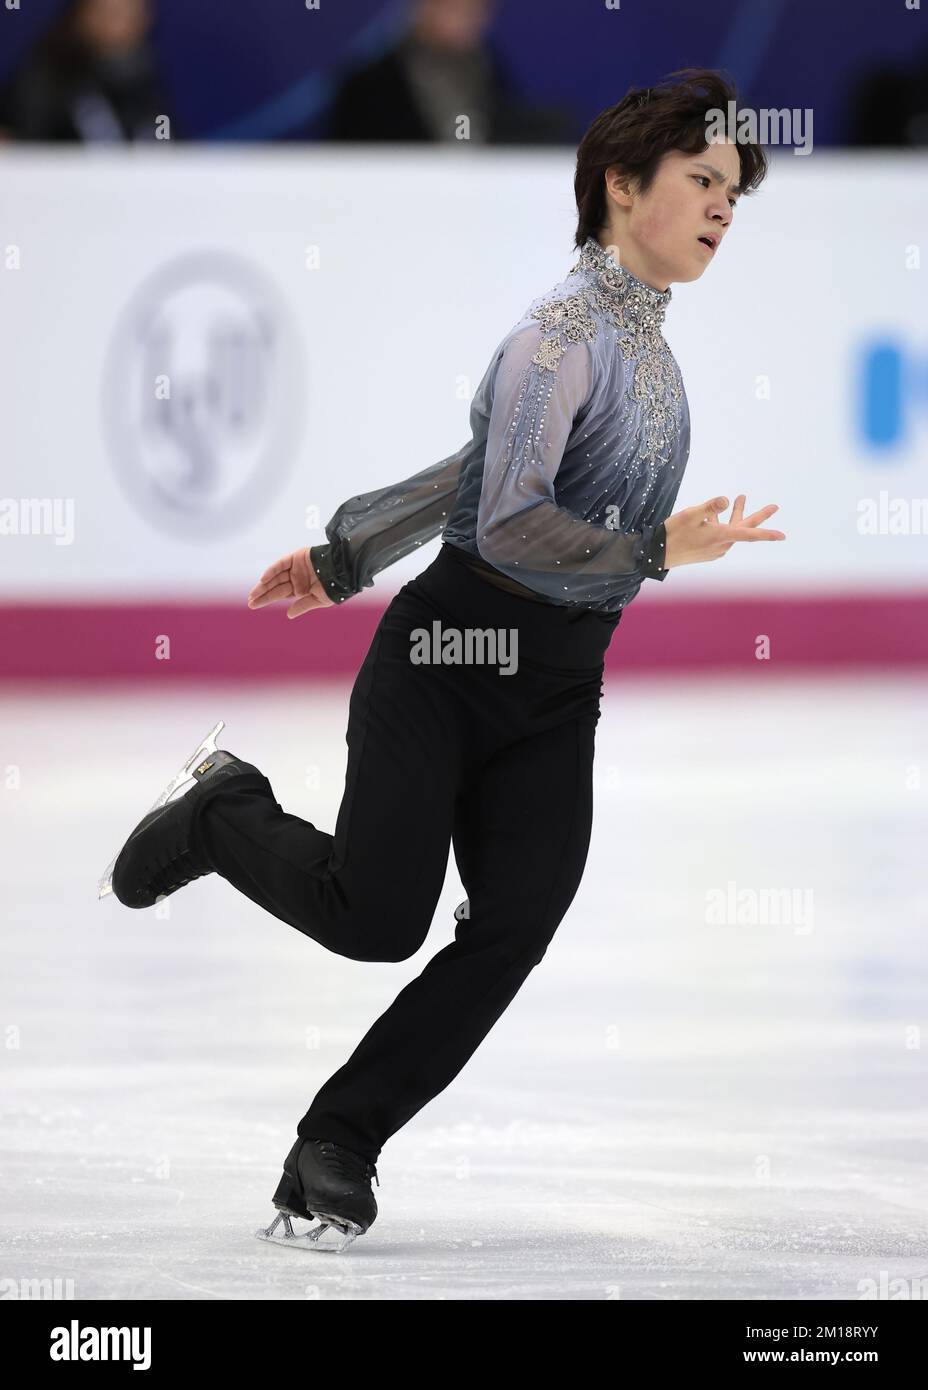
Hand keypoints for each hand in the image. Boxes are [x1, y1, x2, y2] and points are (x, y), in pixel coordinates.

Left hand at [247, 547, 334, 618]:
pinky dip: (272, 570)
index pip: (279, 594)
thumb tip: (289, 615)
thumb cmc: (336, 587)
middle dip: (262, 593)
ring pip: (275, 576)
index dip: (266, 599)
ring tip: (253, 594)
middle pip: (275, 586)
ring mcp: (295, 567)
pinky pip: (281, 564)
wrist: (345, 569)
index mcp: (300, 589)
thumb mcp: (319, 600)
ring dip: (264, 584)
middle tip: (250, 601)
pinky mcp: (296, 557)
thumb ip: (303, 606)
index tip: (254, 605)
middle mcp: (296, 578)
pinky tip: (263, 579)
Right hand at [663, 495, 784, 569]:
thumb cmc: (673, 533)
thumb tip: (727, 500)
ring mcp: (715, 550)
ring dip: (735, 515)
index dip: (767, 534)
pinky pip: (721, 536)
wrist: (658, 554)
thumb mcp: (690, 514)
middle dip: (757, 515)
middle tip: (775, 506)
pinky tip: (712, 518)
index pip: (749, 534)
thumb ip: (710, 506)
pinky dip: (721, 524)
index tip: (783, 536)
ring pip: (731, 530)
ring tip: (740, 498)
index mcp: (720, 536)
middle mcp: (722, 545)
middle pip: (745, 528)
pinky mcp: (708, 552)